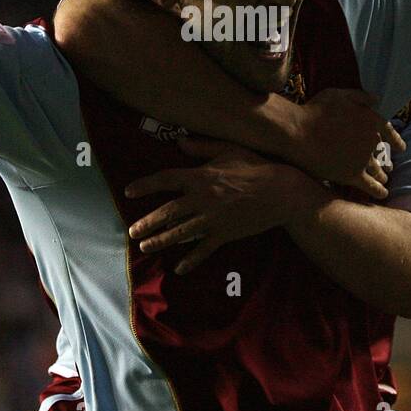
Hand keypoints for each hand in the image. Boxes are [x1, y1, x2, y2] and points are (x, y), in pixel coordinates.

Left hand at [124, 136, 328, 274]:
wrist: (281, 191)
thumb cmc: (256, 166)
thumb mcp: (228, 150)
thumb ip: (202, 147)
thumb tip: (179, 142)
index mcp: (200, 176)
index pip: (165, 179)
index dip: (145, 185)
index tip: (128, 192)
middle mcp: (202, 198)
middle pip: (167, 212)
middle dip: (147, 222)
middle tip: (132, 231)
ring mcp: (212, 219)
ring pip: (180, 232)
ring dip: (160, 241)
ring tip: (145, 247)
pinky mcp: (225, 234)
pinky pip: (203, 250)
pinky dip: (191, 260)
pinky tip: (179, 268)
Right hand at [286, 88, 404, 197]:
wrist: (299, 132)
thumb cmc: (315, 111)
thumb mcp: (339, 94)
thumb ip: (360, 96)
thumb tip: (376, 100)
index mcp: (371, 120)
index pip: (389, 132)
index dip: (396, 140)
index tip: (401, 147)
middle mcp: (372, 141)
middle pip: (383, 153)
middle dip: (387, 161)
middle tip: (389, 167)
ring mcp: (364, 159)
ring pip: (378, 170)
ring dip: (382, 175)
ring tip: (383, 179)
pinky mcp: (353, 175)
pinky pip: (371, 186)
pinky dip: (378, 190)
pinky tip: (383, 194)